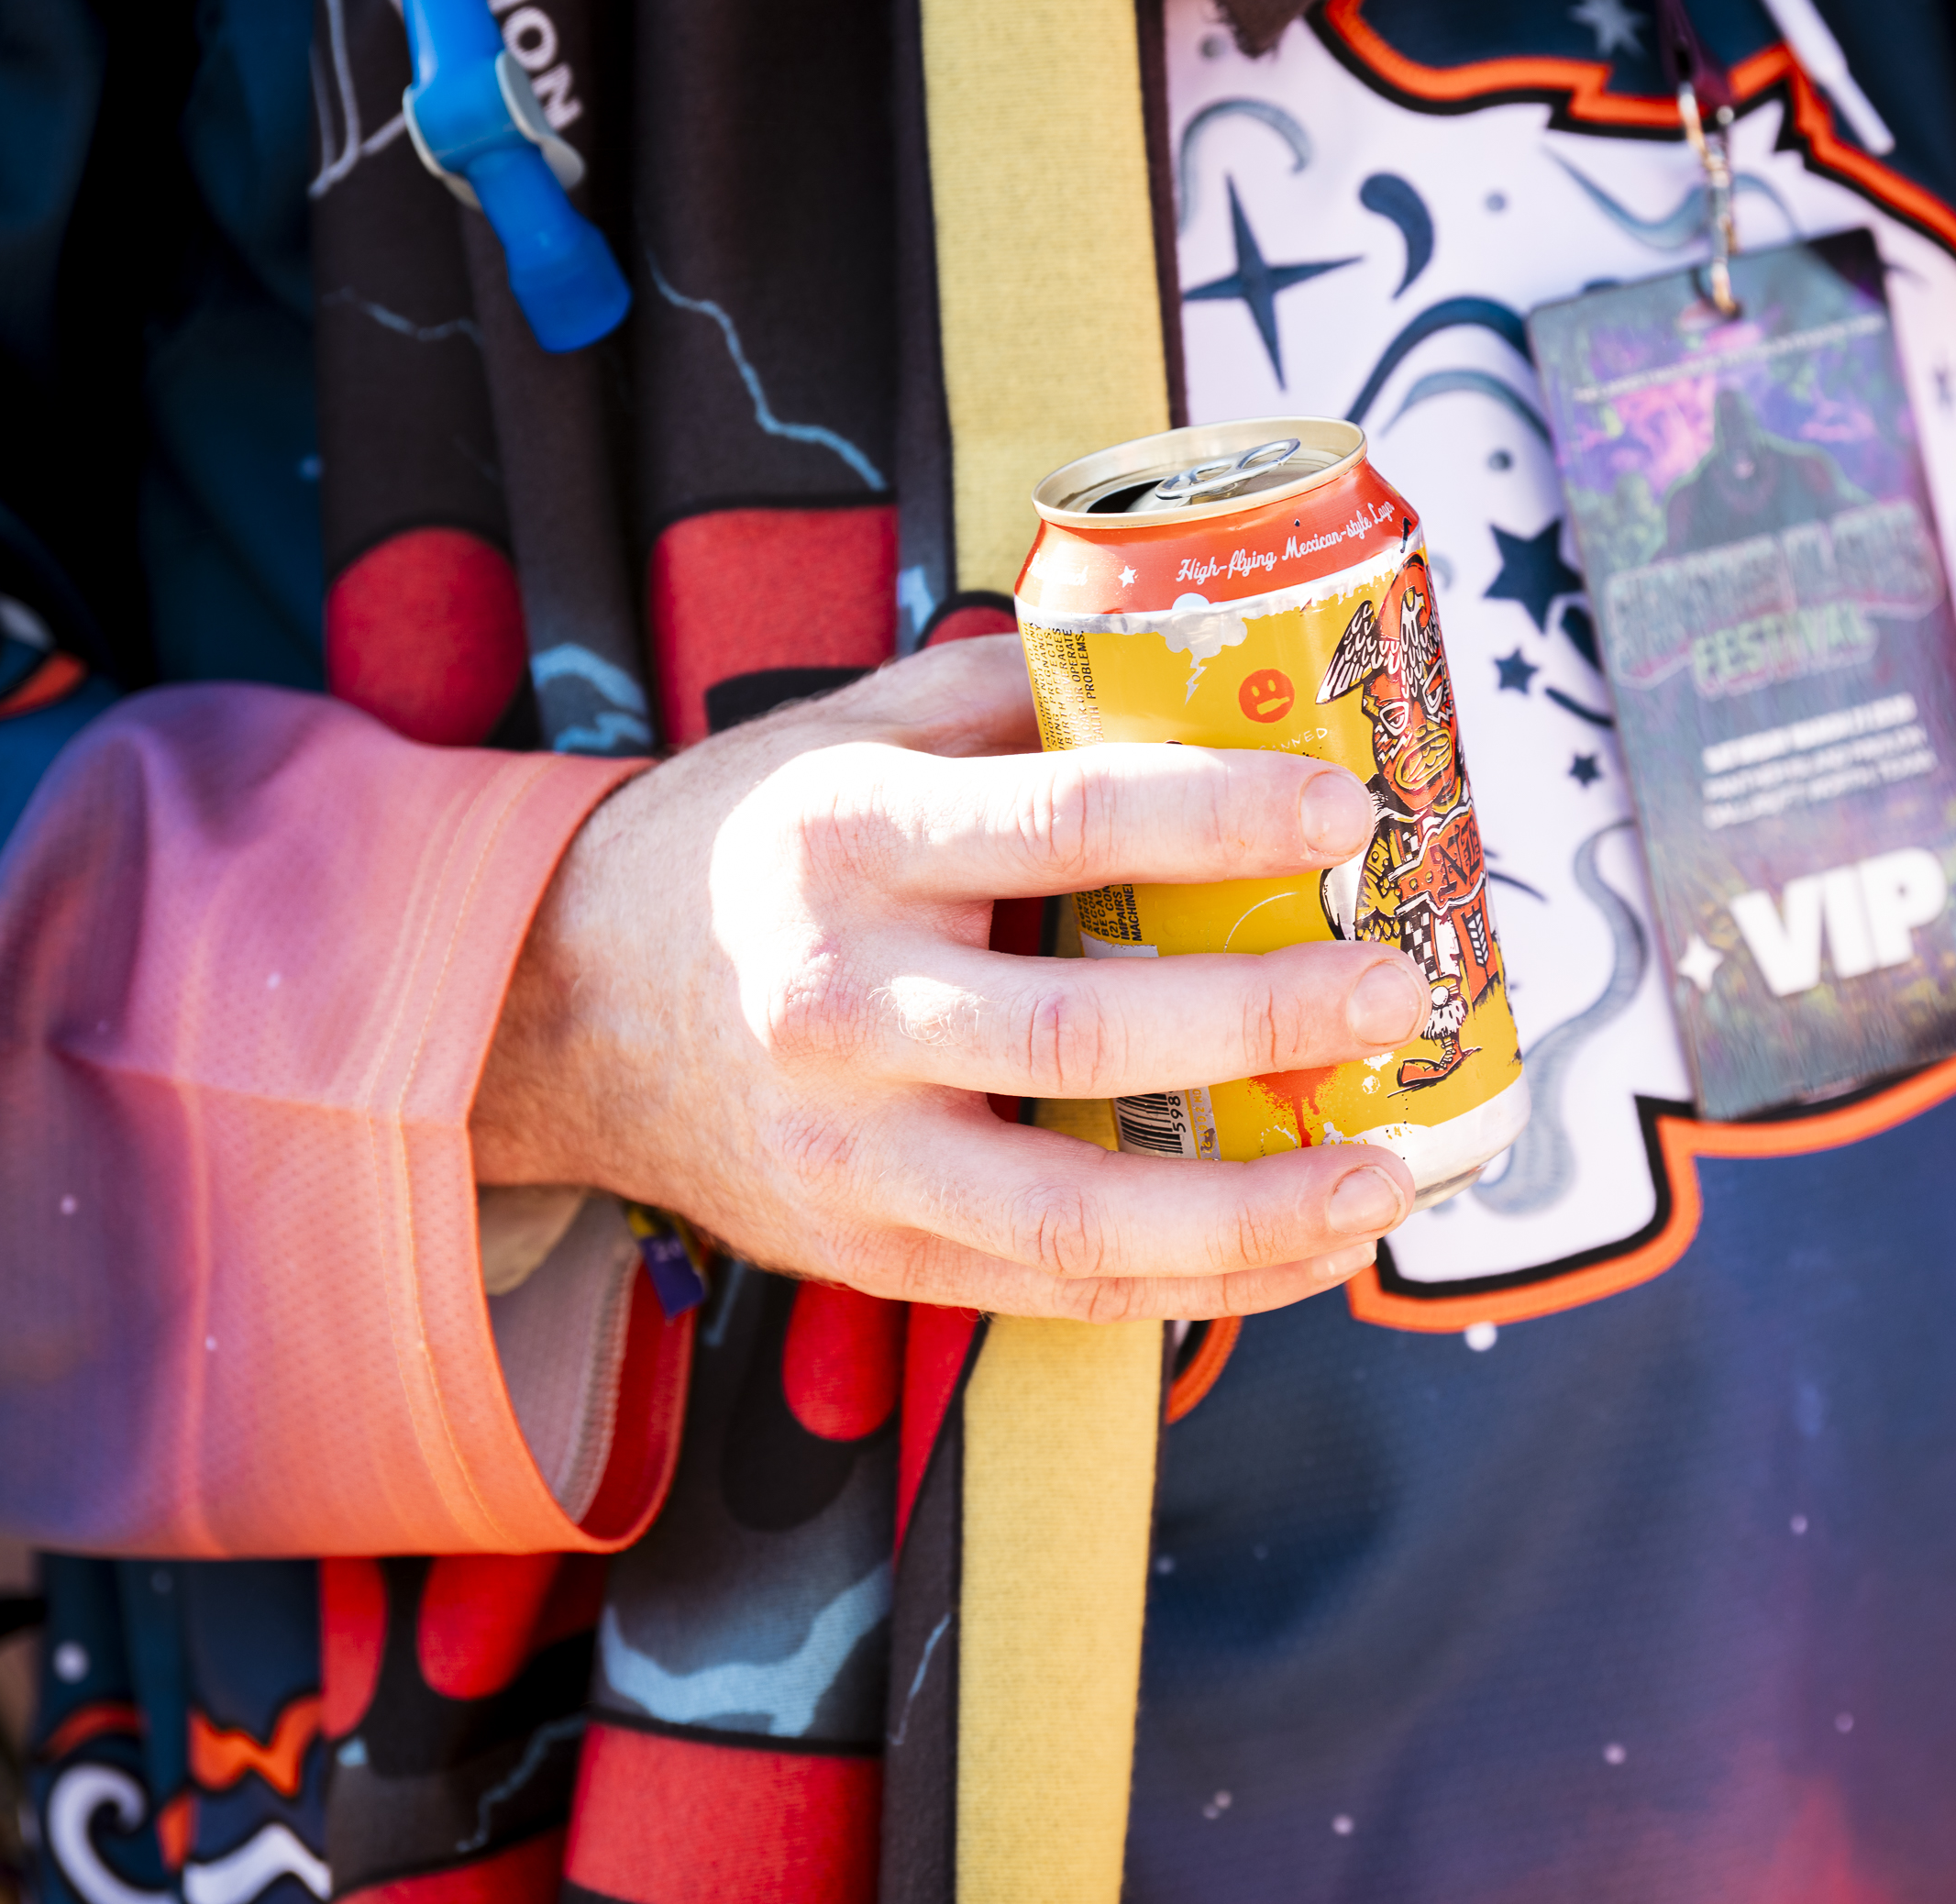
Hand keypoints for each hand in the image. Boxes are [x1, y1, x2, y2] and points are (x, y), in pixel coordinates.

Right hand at [471, 633, 1432, 1319]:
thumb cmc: (753, 851)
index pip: (1062, 823)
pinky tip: (1309, 1254)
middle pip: (1081, 1035)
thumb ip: (1017, 704)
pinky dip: (1201, 1285)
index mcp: (849, 839)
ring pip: (1075, 1212)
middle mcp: (840, 1004)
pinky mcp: (867, 1253)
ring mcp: (848, 1151)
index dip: (1218, 819)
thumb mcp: (852, 736)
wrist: (560, 1008)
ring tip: (1389, 1176)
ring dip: (1256, 1206)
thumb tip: (1214, 664)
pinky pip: (1057, 1290)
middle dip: (1262, 1019)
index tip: (1348, 811)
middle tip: (1395, 992)